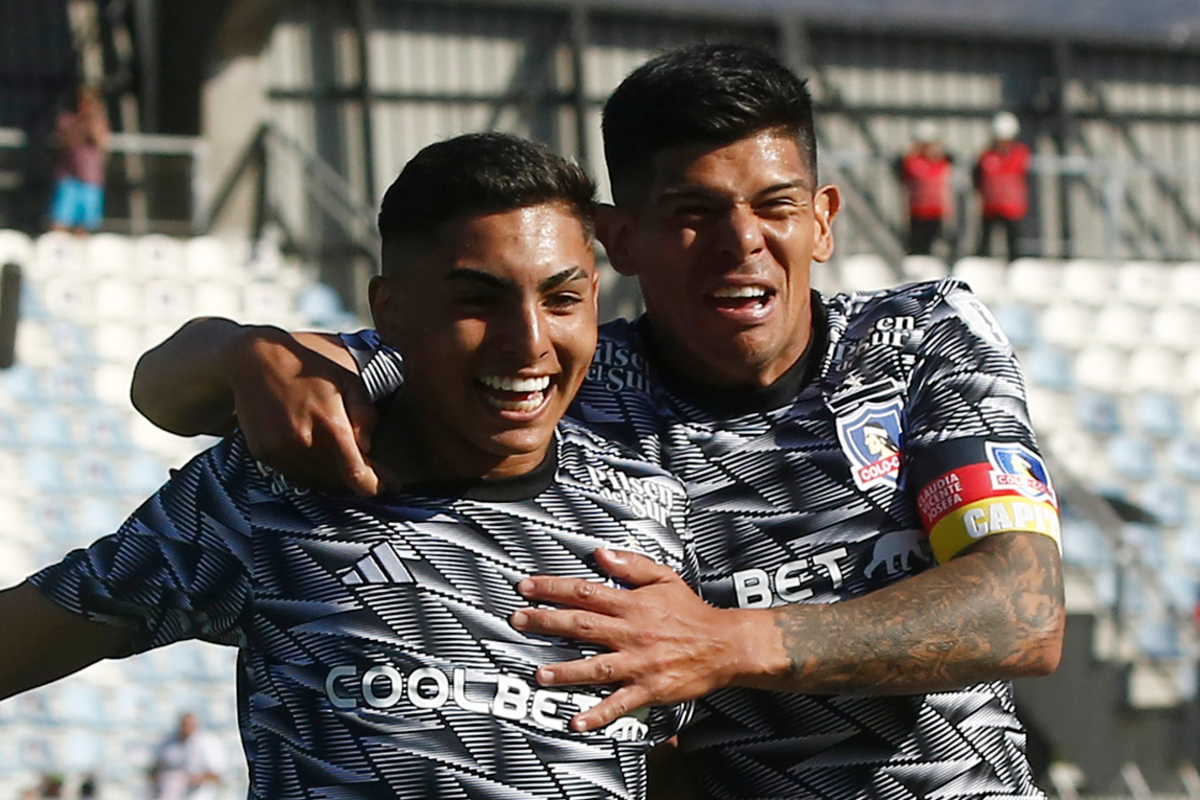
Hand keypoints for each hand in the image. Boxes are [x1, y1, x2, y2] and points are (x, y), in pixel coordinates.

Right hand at [225, 327, 379, 494]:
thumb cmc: (309, 367)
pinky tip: (313, 452)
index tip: (387, 486)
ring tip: (340, 460)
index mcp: (330, 424)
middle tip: (370, 471)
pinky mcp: (263, 453)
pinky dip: (307, 469)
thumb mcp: (349, 380)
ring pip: (314, 480)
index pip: (355, 473)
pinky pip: (292, 472)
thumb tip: (366, 448)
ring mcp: (280, 450)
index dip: (373, 485)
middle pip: (336, 480)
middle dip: (354, 478)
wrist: (255, 362)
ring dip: (331, 476)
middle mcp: (303, 442)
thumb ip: (365, 415)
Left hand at [510, 549, 758, 731]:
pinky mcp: (649, 689)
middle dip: (546, 622)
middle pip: (581, 625)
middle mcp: (631, 632)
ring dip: (566, 671)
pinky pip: (619, 703)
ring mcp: (639, 663)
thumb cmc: (692, 611)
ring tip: (539, 674)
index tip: (527, 587)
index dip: (553, 588)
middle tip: (518, 620)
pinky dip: (598, 714)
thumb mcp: (664, 577)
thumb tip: (600, 553)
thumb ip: (631, 565)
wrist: (724, 645)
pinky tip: (576, 721)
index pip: (585, 592)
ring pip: (596, 667)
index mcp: (632, 604)